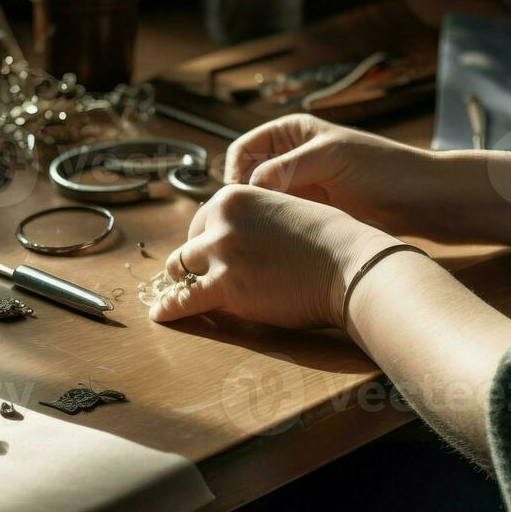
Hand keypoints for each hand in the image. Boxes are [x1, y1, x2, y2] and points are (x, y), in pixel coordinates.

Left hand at [150, 184, 395, 328]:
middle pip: (189, 244)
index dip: (207, 240)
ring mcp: (220, 253)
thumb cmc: (331, 240)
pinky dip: (170, 308)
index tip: (209, 255)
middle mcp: (221, 219)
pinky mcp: (225, 287)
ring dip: (183, 284)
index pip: (204, 219)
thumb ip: (259, 218)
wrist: (349, 264)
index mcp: (236, 196)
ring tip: (179, 297)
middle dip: (193, 262)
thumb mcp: (286, 209)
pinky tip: (160, 315)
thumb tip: (247, 235)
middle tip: (196, 278)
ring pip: (181, 270)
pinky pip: (183, 301)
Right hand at [224, 115, 440, 235]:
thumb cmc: (382, 168)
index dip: (234, 174)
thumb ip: (287, 168)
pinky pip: (280, 219)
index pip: (243, 150)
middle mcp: (291, 156)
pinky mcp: (310, 211)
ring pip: (261, 203)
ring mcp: (300, 186)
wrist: (420, 199)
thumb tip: (247, 187)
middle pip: (247, 178)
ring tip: (257, 237)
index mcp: (291, 132)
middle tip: (240, 225)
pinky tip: (275, 244)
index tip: (238, 201)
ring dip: (257, 218)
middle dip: (243, 200)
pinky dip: (273, 229)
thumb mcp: (330, 158)